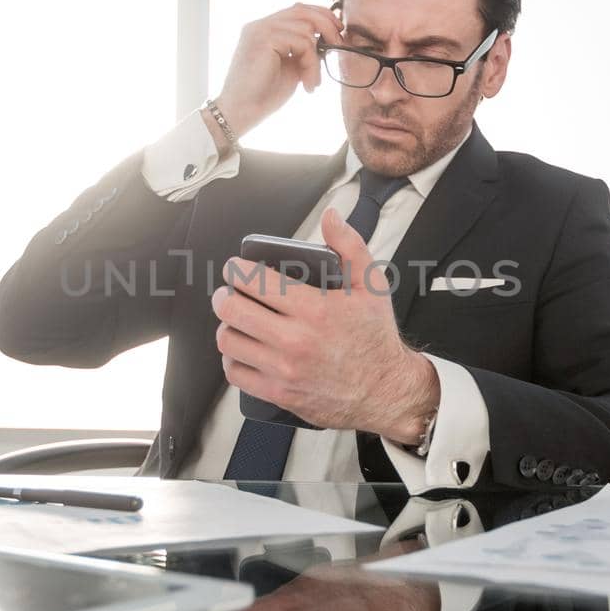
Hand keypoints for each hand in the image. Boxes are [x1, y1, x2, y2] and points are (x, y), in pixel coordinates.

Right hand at [212, 3, 344, 140]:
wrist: (242, 112)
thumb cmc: (264, 94)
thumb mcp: (291, 66)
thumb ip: (303, 49)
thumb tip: (329, 39)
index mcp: (264, 28)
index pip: (297, 9)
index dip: (321, 15)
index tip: (338, 31)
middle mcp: (260, 24)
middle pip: (303, 10)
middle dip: (327, 25)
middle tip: (340, 45)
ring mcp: (260, 29)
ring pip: (306, 29)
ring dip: (316, 59)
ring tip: (312, 82)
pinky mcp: (263, 39)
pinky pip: (302, 42)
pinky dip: (311, 64)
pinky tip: (307, 84)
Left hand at [212, 207, 440, 441]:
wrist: (386, 391)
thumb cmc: (376, 338)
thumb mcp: (372, 286)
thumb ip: (349, 247)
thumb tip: (331, 217)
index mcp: (314, 308)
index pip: (255, 281)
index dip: (236, 269)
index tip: (235, 268)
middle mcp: (295, 339)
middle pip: (232, 309)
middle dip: (224, 295)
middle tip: (229, 293)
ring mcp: (284, 369)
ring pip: (229, 341)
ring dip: (227, 326)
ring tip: (236, 321)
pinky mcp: (279, 393)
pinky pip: (236, 373)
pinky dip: (233, 359)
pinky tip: (244, 349)